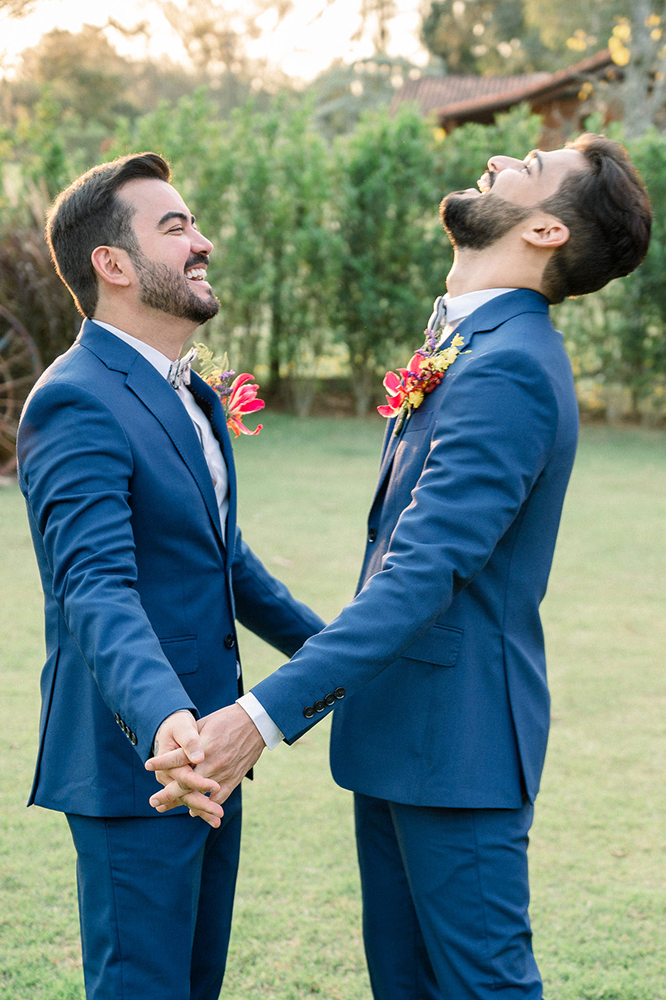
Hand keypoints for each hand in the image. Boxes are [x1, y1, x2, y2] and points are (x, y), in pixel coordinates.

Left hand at [146, 704, 265, 823]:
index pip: (179, 757)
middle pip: (186, 783)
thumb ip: (190, 739)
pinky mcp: (235, 777)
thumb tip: (174, 750)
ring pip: (201, 794)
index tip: (147, 765)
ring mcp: (225, 772)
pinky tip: (194, 811)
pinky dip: (206, 805)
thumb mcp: (205, 723)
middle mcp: (213, 761)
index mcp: (204, 745)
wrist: (256, 723)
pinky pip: (219, 797)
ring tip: (166, 807)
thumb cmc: (228, 719)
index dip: (162, 762)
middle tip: (153, 801)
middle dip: (168, 793)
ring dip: (183, 802)